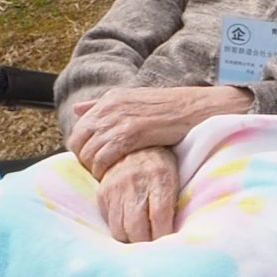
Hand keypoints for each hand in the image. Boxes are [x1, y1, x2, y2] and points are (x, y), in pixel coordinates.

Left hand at [66, 84, 251, 178]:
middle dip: (84, 160)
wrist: (198, 108)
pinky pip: (103, 157)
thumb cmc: (171, 109)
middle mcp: (110, 108)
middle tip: (98, 172)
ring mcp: (119, 120)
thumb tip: (78, 109)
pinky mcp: (130, 133)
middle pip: (78, 142)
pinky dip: (104, 171)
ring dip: (94, 169)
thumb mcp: (135, 100)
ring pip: (89, 152)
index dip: (81, 149)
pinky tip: (113, 177)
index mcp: (110, 99)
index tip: (93, 162)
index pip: (78, 129)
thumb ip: (104, 105)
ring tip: (106, 177)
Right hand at [98, 147, 179, 243]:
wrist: (135, 146)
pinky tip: (128, 227)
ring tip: (141, 239)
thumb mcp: (175, 178)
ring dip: (131, 240)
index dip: (164, 236)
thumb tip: (172, 236)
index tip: (167, 244)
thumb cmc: (162, 166)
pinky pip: (109, 222)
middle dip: (145, 243)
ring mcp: (116, 189)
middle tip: (153, 246)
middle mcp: (136, 184)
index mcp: (160, 179)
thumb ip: (172, 204)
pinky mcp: (103, 194)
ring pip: (120, 230)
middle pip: (136, 229)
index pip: (160, 217)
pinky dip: (119, 229)